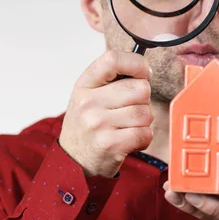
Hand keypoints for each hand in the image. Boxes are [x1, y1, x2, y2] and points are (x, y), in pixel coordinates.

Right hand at [59, 50, 153, 177]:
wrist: (73, 160)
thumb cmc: (88, 123)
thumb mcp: (89, 95)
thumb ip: (113, 79)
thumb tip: (145, 69)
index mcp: (85, 84)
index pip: (113, 59)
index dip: (137, 63)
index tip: (144, 73)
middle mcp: (88, 102)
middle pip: (140, 89)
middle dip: (143, 100)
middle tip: (130, 109)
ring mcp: (98, 123)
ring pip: (145, 113)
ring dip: (143, 121)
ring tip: (127, 126)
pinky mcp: (109, 144)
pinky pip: (145, 134)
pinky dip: (144, 138)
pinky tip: (129, 140)